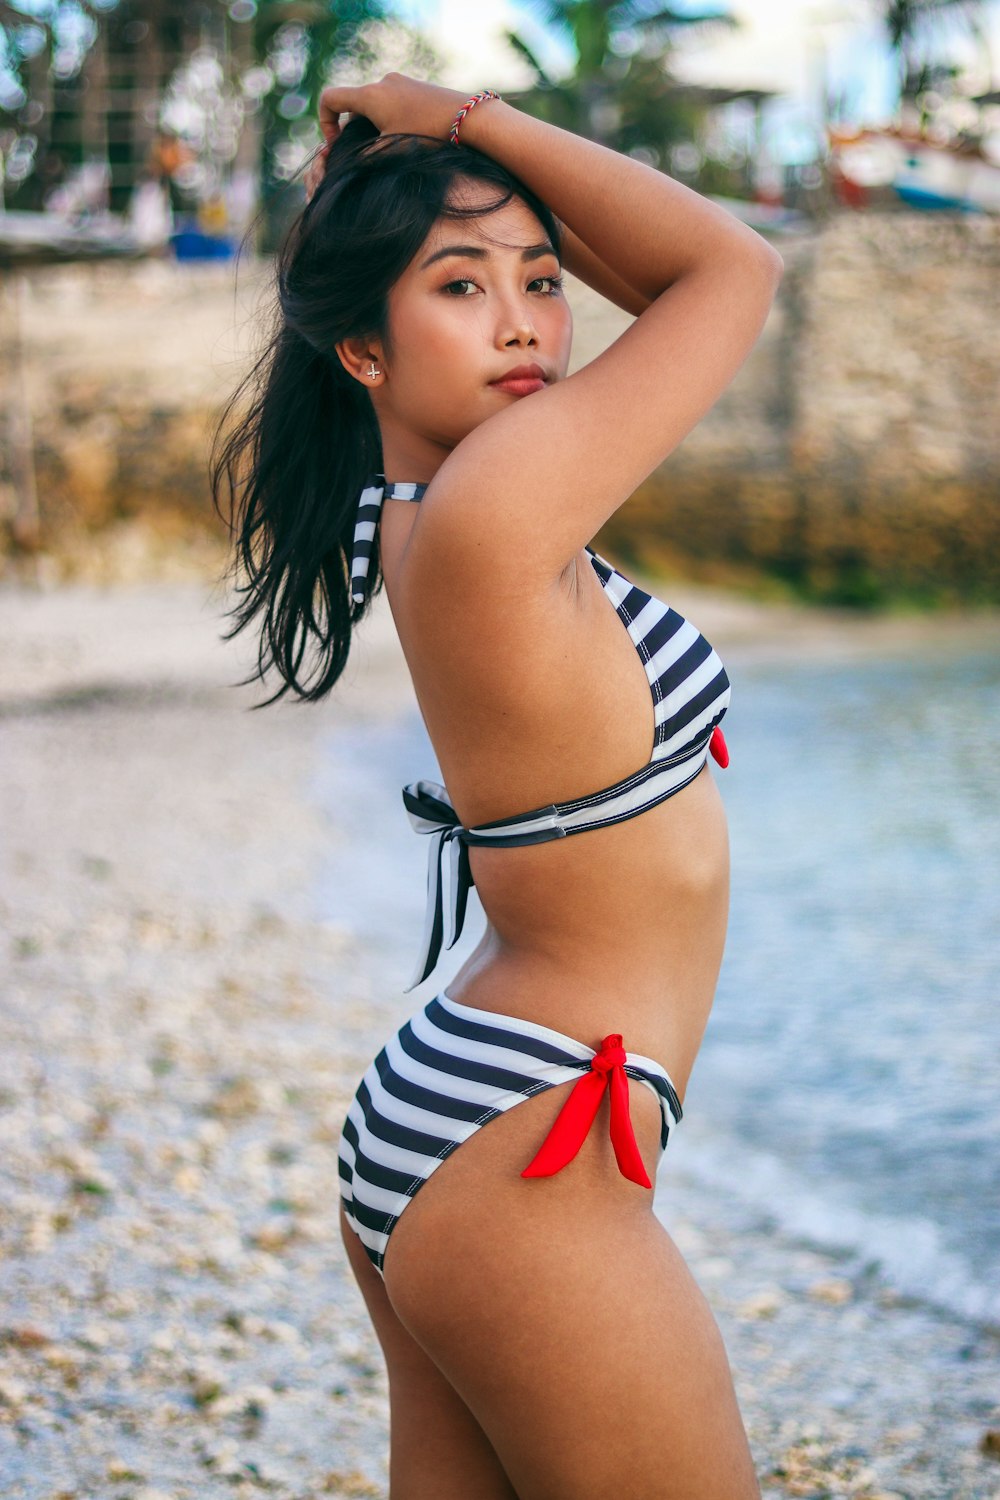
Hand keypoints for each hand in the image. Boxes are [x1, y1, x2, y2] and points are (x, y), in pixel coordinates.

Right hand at [318, 72, 472, 145]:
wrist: (467, 117)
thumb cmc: (428, 135)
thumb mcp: (392, 151)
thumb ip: (366, 156)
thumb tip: (350, 165)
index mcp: (369, 96)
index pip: (329, 99)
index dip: (325, 122)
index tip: (337, 144)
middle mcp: (381, 83)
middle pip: (353, 105)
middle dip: (354, 130)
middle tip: (369, 153)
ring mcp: (398, 82)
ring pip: (373, 105)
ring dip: (374, 126)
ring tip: (393, 147)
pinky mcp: (414, 86)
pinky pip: (391, 101)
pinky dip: (390, 119)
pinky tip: (409, 136)